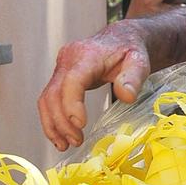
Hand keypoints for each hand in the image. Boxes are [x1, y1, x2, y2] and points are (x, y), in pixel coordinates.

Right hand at [38, 24, 151, 150]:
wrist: (120, 40)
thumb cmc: (129, 51)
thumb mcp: (139, 62)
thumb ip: (134, 77)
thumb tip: (126, 96)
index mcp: (87, 55)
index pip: (72, 80)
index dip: (72, 103)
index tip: (81, 125)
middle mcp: (67, 60)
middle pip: (54, 94)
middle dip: (62, 122)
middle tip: (77, 141)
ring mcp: (60, 69)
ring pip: (46, 100)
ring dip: (53, 125)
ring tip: (66, 144)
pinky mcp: (58, 78)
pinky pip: (48, 101)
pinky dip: (51, 121)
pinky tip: (60, 138)